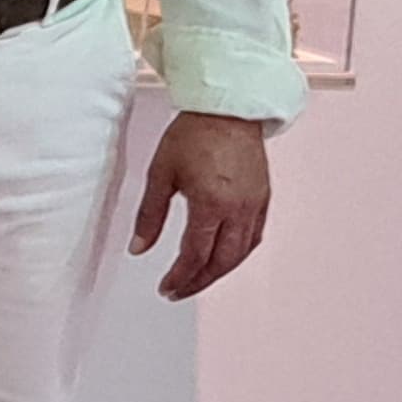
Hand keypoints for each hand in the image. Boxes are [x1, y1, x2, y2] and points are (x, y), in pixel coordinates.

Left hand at [130, 108, 273, 300]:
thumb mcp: (160, 174)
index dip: (179, 277)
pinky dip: (238, 254)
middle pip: (222, 261)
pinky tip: (223, 257)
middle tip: (178, 291)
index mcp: (211, 204)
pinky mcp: (263, 198)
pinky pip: (254, 236)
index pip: (195, 254)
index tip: (165, 288)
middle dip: (199, 281)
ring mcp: (255, 205)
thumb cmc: (192, 135)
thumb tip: (138, 248)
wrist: (228, 110)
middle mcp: (239, 209)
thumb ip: (149, 216)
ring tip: (197, 279)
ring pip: (241, 253)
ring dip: (219, 272)